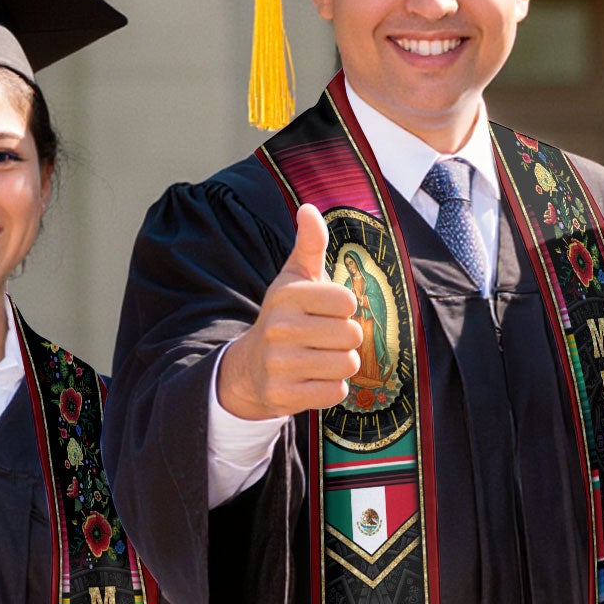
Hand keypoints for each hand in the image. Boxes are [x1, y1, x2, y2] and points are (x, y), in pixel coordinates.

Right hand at [215, 204, 363, 419]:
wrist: (251, 367)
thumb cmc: (285, 316)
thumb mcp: (295, 278)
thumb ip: (310, 244)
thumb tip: (309, 208)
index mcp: (287, 295)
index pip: (348, 301)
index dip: (344, 308)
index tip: (325, 311)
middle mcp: (280, 328)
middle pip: (352, 334)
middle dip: (345, 339)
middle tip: (324, 338)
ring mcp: (280, 364)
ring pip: (347, 365)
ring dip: (341, 364)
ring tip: (319, 357)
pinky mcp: (284, 395)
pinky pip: (336, 392)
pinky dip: (332, 388)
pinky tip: (312, 379)